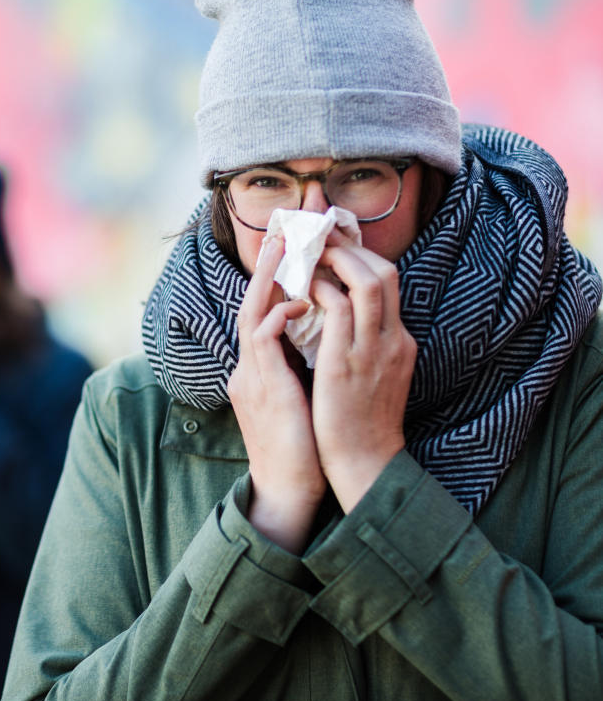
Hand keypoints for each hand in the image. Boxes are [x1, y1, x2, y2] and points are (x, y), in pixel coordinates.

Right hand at [230, 235, 326, 552]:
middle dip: (268, 267)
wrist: (290, 490)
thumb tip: (324, 340)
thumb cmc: (304, 448)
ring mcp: (251, 377)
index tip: (294, 251)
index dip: (277, 282)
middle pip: (252, 304)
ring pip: (253, 313)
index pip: (264, 314)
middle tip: (285, 232)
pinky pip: (263, 337)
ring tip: (289, 249)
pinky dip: (281, 314)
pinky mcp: (262, 387)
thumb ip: (302, 368)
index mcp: (259, 371)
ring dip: (271, 279)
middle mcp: (250, 369)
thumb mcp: (302, 399)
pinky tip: (304, 300)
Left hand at [310, 234, 415, 511]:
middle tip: (321, 238)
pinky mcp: (346, 364)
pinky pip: (338, 310)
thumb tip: (341, 317)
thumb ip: (366, 344)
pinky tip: (302, 289)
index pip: (389, 282)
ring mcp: (372, 350)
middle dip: (352, 248)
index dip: (362, 257)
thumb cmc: (360, 423)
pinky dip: (322, 291)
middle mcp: (392, 340)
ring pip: (367, 282)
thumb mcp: (375, 375)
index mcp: (399, 342)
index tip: (336, 244)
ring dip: (337, 260)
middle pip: (385, 273)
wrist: (364, 463)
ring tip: (311, 254)